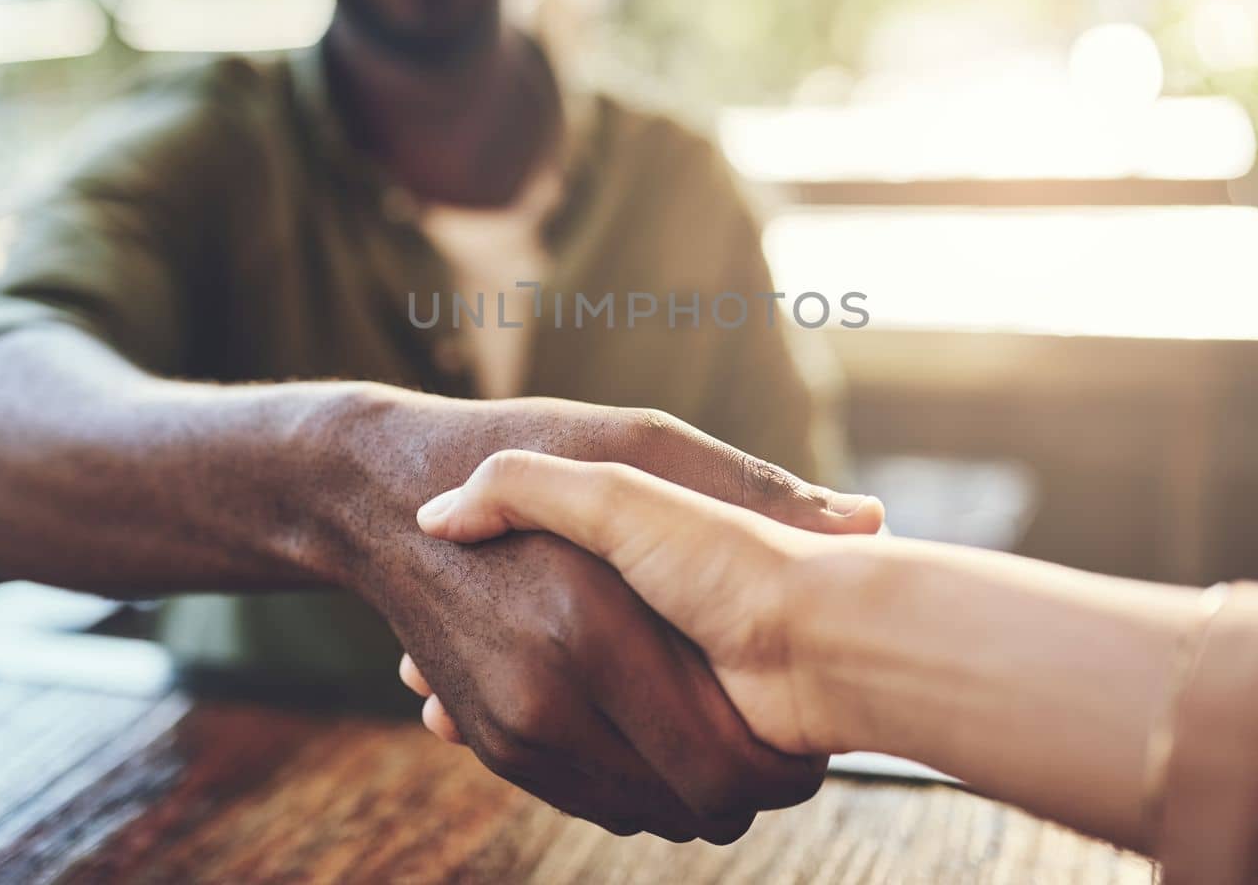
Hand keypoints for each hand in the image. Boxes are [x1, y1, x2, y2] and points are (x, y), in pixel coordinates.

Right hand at [321, 397, 882, 843]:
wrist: (384, 499)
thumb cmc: (530, 451)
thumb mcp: (640, 446)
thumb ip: (749, 488)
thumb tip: (873, 520)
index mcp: (598, 621)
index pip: (729, 756)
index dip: (790, 760)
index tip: (813, 732)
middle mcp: (547, 691)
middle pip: (696, 800)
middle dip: (754, 784)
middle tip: (783, 748)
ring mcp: (511, 725)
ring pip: (647, 811)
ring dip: (697, 791)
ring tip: (727, 735)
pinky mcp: (492, 739)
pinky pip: (591, 799)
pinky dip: (639, 786)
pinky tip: (664, 736)